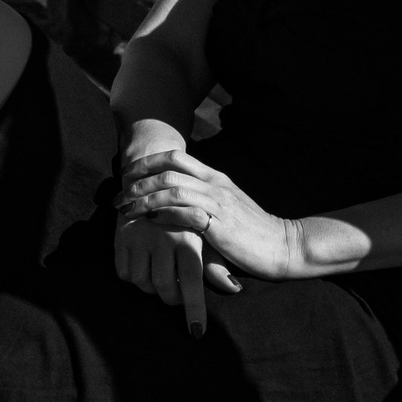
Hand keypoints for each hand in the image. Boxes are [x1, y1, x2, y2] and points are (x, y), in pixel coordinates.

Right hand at [113, 211, 221, 334]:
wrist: (154, 177)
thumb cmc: (186, 212)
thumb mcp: (204, 233)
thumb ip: (215, 263)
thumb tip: (233, 287)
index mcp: (188, 237)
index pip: (192, 283)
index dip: (194, 310)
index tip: (197, 332)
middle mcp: (163, 237)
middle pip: (164, 288)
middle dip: (172, 298)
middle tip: (177, 294)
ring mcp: (139, 237)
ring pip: (142, 282)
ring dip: (152, 288)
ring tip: (161, 276)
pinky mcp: (121, 236)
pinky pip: (124, 272)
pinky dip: (133, 277)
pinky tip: (143, 267)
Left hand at [117, 146, 301, 287]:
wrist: (282, 245)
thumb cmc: (251, 230)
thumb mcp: (226, 205)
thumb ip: (202, 197)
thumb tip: (171, 197)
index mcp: (214, 177)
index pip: (175, 157)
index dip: (147, 162)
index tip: (127, 175)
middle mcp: (214, 185)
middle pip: (168, 170)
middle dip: (138, 181)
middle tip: (120, 194)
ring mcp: (218, 204)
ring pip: (173, 190)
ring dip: (145, 199)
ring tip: (127, 210)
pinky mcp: (220, 226)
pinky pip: (186, 214)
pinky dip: (165, 215)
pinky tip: (152, 222)